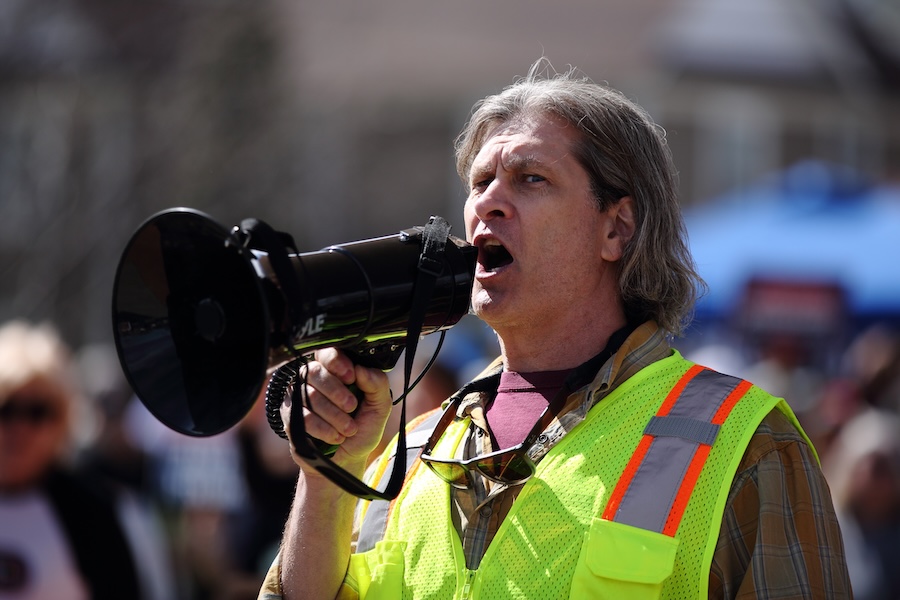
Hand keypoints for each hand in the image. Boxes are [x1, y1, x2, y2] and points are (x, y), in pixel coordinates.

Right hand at [280, 348, 392, 473]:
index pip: (327, 352)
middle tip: (352, 407)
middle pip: (315, 372)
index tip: (351, 376)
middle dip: (337, 391)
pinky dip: (323, 429)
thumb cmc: (363, 427)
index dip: (337, 362)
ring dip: (334, 415)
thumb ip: (377, 384)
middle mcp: (314, 380)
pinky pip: (303, 417)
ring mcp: (299, 397)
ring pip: (310, 395)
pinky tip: (336, 437)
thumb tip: (361, 368)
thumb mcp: (380, 406)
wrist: (348, 459)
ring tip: (349, 429)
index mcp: (336, 371)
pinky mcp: (290, 417)